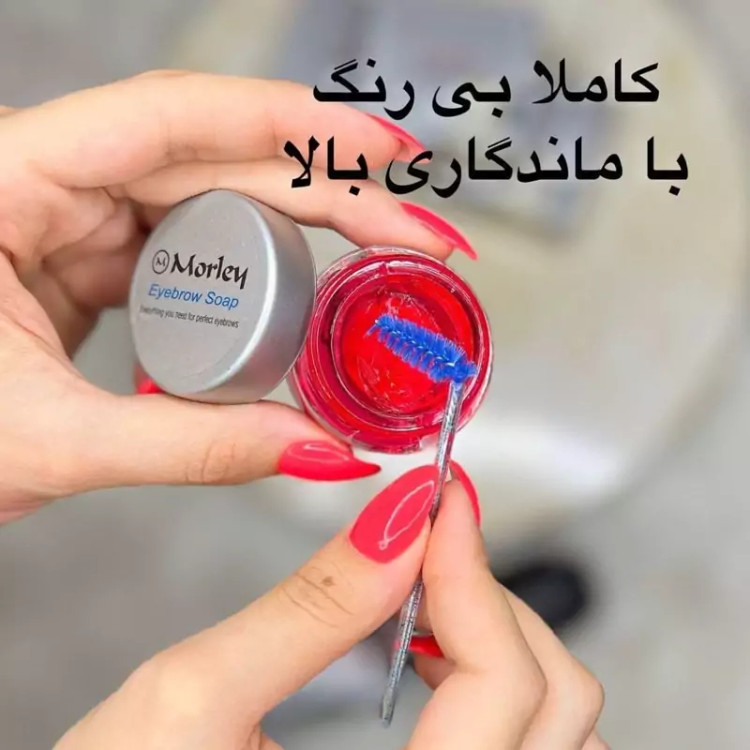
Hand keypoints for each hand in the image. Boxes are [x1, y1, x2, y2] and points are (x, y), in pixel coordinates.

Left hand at [0, 71, 468, 521]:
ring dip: (306, 237)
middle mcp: (54, 184)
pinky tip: (306, 300)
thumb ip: (191, 448)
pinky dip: (259, 278)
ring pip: (217, 207)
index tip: (385, 150)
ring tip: (383, 268)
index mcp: (13, 181)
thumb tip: (320, 452)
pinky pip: (196, 254)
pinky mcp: (98, 263)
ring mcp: (79, 223)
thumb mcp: (48, 439)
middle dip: (333, 196)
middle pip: (220, 163)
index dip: (294, 124)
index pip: (175, 118)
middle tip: (417, 237)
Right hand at [55, 467, 605, 748]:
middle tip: (423, 546)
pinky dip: (505, 686)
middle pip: (557, 707)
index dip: (475, 572)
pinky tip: (438, 659)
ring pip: (563, 734)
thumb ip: (308, 607)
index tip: (442, 500)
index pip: (502, 686)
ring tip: (427, 602)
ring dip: (506, 643)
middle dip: (490, 601)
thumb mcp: (190, 699)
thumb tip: (397, 517)